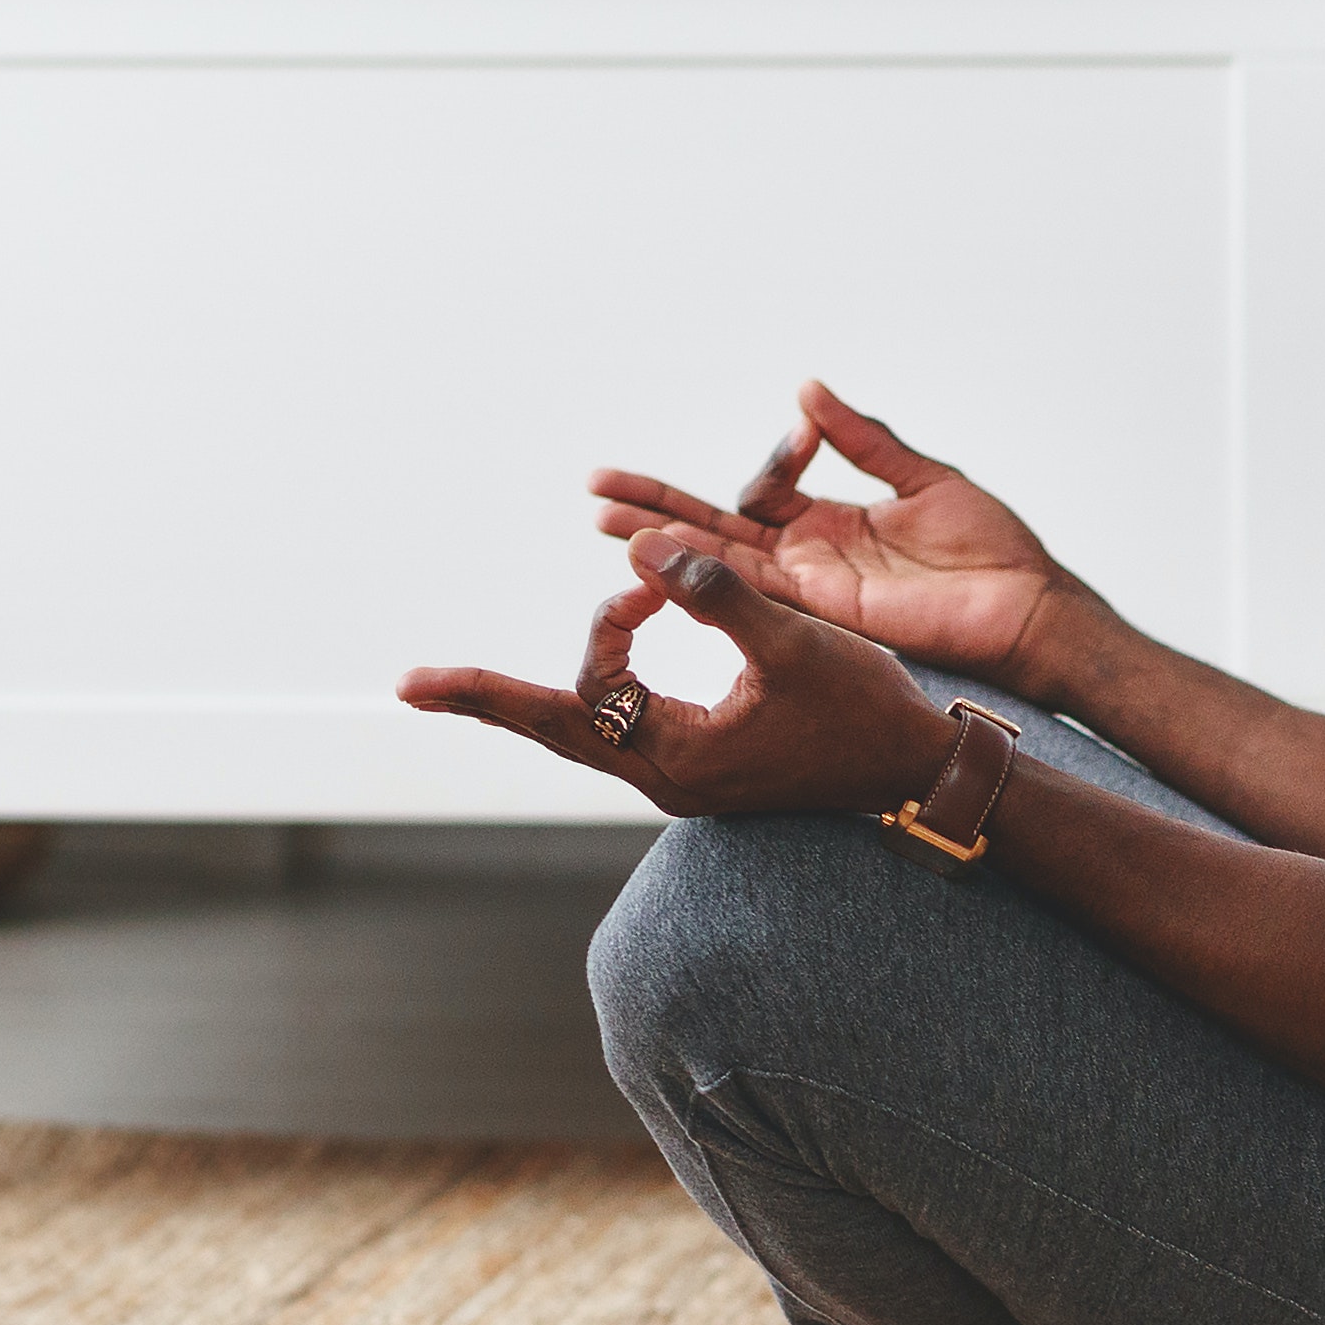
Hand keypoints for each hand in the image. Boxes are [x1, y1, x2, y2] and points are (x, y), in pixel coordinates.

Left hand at [399, 541, 957, 820]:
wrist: (917, 772)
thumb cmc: (863, 710)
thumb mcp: (792, 641)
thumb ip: (714, 592)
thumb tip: (639, 548)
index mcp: (679, 759)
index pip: (590, 692)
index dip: (604, 623)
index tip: (648, 579)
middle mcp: (665, 777)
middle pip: (551, 731)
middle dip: (482, 702)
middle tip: (407, 688)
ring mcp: (679, 775)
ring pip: (580, 731)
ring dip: (526, 700)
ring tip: (452, 689)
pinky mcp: (697, 763)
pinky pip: (615, 728)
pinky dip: (586, 694)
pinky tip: (566, 681)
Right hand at [588, 381, 1086, 689]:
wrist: (1028, 607)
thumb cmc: (993, 550)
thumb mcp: (923, 477)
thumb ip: (863, 438)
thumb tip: (807, 391)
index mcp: (832, 522)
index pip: (765, 489)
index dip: (774, 459)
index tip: (802, 436)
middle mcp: (809, 556)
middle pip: (715, 527)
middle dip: (657, 507)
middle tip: (596, 489)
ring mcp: (809, 587)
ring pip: (716, 560)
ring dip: (659, 539)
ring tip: (602, 520)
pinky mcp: (820, 610)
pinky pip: (749, 588)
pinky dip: (701, 571)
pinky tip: (658, 557)